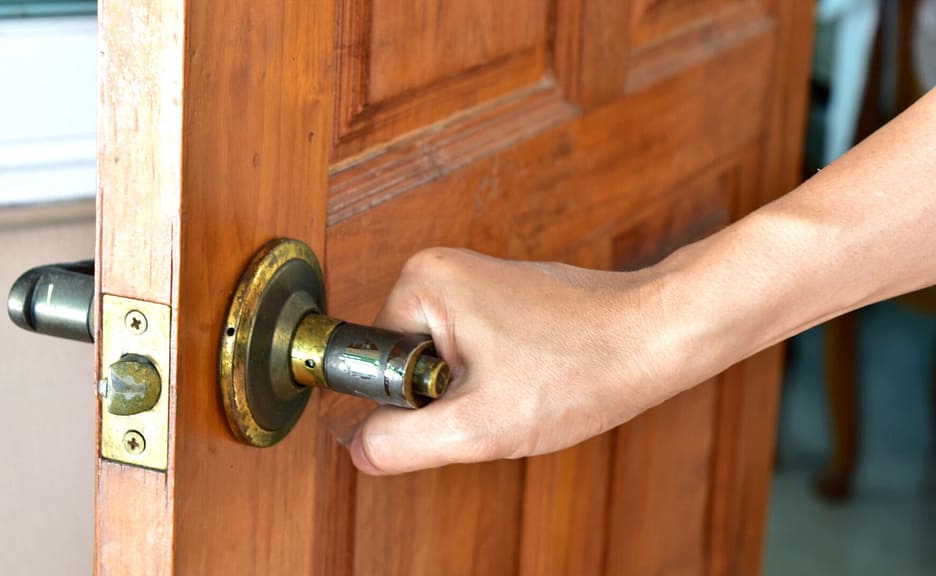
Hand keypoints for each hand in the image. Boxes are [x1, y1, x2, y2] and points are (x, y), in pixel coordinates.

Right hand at [349, 247, 700, 474]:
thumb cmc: (582, 367)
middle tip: (501, 398)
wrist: (656, 336)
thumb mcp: (479, 425)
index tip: (472, 402)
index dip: (414, 405)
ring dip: (475, 390)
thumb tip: (360, 448)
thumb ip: (401, 442)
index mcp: (421, 282)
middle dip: (448, 398)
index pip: (375, 367)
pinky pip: (470, 352)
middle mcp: (441, 269)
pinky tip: (535, 375)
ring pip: (441, 364)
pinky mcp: (499, 296)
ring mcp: (472, 280)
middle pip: (407, 365)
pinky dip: (497, 377)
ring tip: (524, 384)